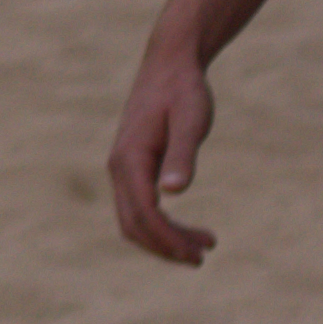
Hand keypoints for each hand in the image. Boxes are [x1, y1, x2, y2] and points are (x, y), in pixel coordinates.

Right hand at [108, 43, 218, 264]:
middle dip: (165, 247)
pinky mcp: (132, 166)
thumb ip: (182, 156)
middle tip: (203, 257)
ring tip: (202, 247)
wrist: (169, 66)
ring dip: (163, 240)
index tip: (200, 254)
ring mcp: (122, 168)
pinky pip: (138, 207)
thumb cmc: (183, 92)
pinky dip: (160, 225)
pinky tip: (185, 227)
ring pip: (132, 219)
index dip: (168, 239)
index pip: (143, 213)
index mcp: (129, 159)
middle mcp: (119, 166)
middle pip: (132, 223)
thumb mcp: (191, 122)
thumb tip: (172, 192)